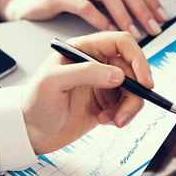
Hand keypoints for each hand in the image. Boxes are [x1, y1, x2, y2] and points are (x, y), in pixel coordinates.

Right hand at [0, 0, 168, 38]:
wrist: (28, 2)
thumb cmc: (63, 1)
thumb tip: (144, 15)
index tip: (161, 18)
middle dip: (141, 9)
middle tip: (152, 28)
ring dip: (124, 15)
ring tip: (134, 33)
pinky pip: (84, 6)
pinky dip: (100, 19)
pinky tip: (109, 31)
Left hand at [22, 31, 152, 153]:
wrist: (30, 132)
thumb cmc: (35, 103)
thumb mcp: (53, 82)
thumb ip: (86, 73)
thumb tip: (118, 74)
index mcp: (84, 49)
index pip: (122, 43)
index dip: (138, 59)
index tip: (144, 82)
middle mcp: (97, 64)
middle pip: (133, 71)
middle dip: (134, 93)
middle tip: (124, 114)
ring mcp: (103, 84)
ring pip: (133, 91)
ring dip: (128, 108)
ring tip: (112, 121)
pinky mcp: (106, 103)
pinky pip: (127, 106)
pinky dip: (122, 116)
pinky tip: (104, 121)